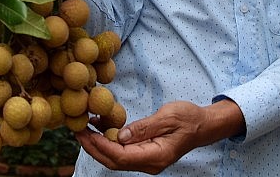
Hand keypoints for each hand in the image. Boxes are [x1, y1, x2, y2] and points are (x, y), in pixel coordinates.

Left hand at [74, 99, 243, 174]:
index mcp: (156, 156)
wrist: (203, 126)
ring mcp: (147, 161)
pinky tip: (99, 128)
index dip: (101, 146)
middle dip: (93, 147)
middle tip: (76, 130)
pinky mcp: (145, 154)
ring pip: (116, 159)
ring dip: (98, 146)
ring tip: (83, 129)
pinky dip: (108, 143)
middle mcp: (149, 164)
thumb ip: (144, 127)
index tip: (86, 133)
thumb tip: (120, 135)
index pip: (121, 156)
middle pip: (114, 161)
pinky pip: (122, 152)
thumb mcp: (168, 117)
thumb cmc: (188, 118)